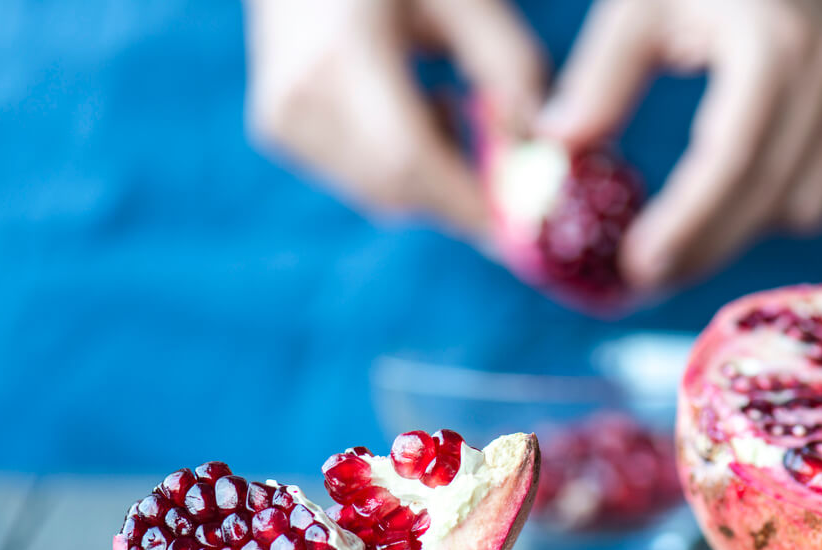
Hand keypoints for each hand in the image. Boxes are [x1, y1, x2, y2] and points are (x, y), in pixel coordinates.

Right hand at [245, 0, 543, 235]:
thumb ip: (511, 67)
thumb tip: (542, 150)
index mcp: (342, 51)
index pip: (409, 159)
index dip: (470, 204)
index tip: (527, 226)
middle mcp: (299, 94)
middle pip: (397, 188)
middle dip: (464, 195)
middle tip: (509, 168)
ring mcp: (281, 117)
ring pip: (382, 194)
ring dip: (436, 175)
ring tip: (447, 104)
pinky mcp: (279, 130)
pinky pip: (360, 180)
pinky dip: (404, 166)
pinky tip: (412, 106)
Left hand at [539, 0, 821, 287]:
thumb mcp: (640, 6)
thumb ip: (601, 76)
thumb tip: (557, 144)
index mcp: (773, 43)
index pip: (732, 157)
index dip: (688, 222)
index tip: (638, 266)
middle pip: (767, 196)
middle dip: (703, 247)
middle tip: (644, 275)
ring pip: (799, 209)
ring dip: (736, 229)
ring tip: (681, 228)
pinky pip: (819, 194)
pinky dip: (771, 207)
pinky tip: (732, 190)